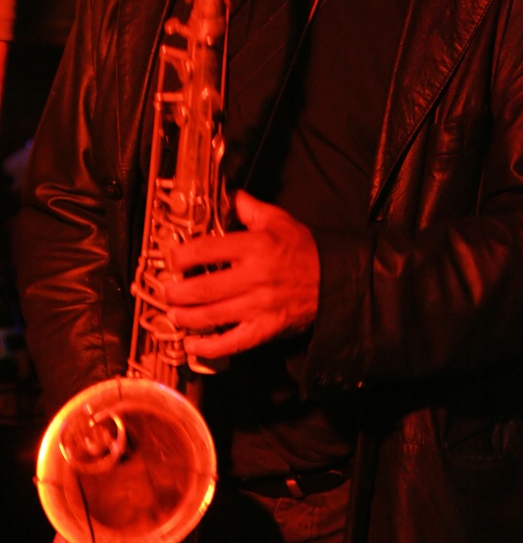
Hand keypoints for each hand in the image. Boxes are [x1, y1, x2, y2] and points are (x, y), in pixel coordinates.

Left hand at [165, 190, 319, 359]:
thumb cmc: (305, 250)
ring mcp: (259, 306)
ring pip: (211, 316)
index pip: (206, 250)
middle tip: (167, 292)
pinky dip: (208, 347)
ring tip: (174, 314)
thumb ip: (250, 209)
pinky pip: (232, 342)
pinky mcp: (265, 329)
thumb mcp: (279, 220)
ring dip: (185, 317)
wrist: (335, 280)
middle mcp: (253, 277)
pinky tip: (192, 345)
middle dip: (177, 292)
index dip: (182, 256)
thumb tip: (232, 195)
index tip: (173, 260)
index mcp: (255, 247)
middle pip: (203, 288)